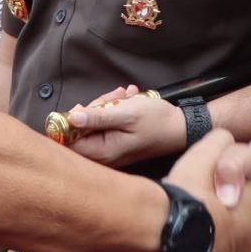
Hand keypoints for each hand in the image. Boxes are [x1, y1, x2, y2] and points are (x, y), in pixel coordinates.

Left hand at [62, 90, 182, 167]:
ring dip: (106, 105)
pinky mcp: (116, 143)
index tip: (84, 107)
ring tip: (125, 96)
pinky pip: (105, 125)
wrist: (181, 128)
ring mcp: (110, 150)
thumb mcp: (127, 113)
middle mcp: (104, 155)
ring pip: (94, 124)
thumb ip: (98, 117)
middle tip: (114, 95)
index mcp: (103, 152)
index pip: (69, 141)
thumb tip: (71, 117)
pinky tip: (128, 100)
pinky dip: (114, 110)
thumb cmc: (157, 121)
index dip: (71, 122)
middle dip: (94, 108)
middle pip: (81, 130)